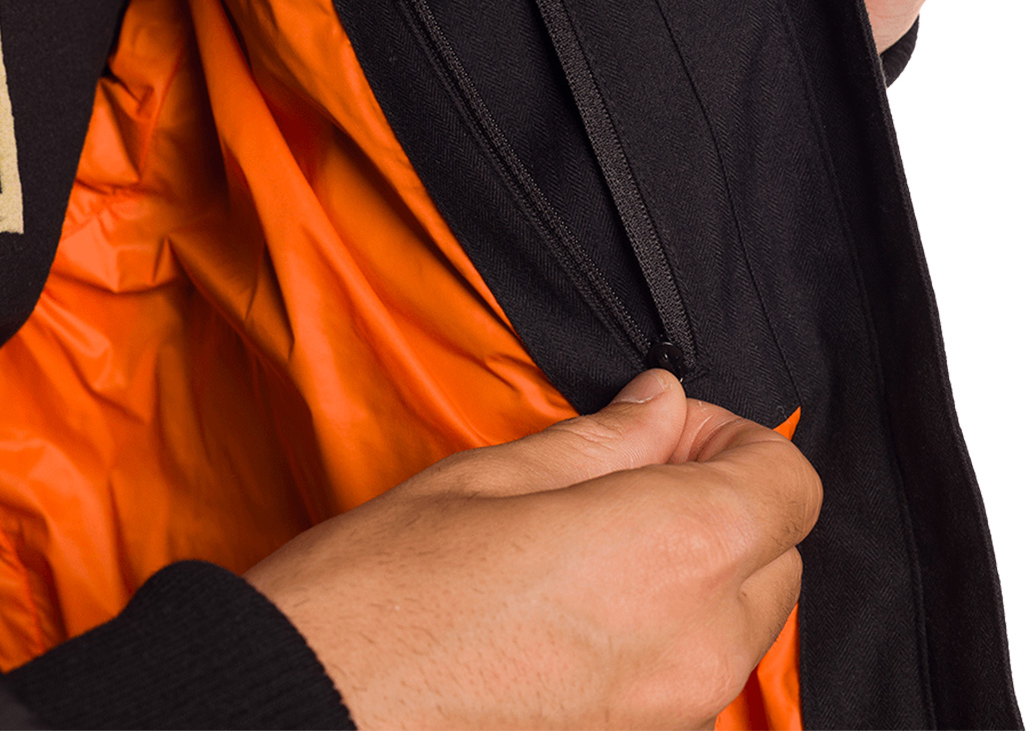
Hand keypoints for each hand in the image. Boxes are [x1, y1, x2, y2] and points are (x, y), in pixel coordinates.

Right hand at [246, 370, 821, 729]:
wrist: (311, 717)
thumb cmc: (386, 593)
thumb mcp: (492, 479)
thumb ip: (604, 441)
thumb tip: (662, 403)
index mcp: (673, 552)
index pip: (791, 483)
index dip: (736, 437)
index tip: (666, 428)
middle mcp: (698, 646)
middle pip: (778, 551)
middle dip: (724, 496)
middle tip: (629, 468)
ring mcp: (674, 716)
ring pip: (743, 618)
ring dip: (702, 562)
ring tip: (600, 532)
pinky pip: (697, 674)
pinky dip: (672, 624)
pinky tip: (585, 599)